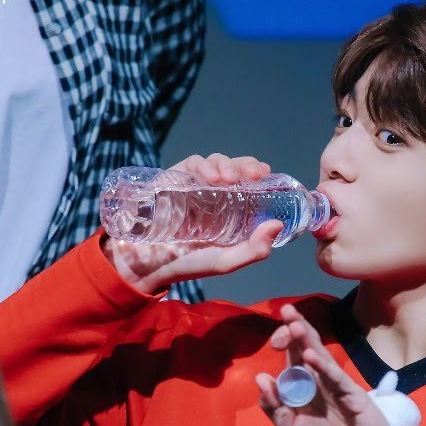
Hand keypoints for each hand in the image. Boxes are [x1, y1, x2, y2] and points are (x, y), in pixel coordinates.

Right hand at [102, 153, 284, 293]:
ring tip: (229, 179)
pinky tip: (210, 177)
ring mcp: (194, 184)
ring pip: (216, 161)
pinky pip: (192, 163)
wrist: (148, 264)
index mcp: (231, 208)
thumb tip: (277, 226)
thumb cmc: (188, 263)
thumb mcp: (226, 261)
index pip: (249, 182)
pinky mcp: (174, 178)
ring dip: (226, 165)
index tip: (266, 174)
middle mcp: (215, 193)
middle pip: (235, 167)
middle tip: (254, 174)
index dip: (258, 173)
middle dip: (247, 165)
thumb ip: (254, 250)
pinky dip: (203, 165)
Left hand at [254, 304, 394, 425]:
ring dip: (308, 339)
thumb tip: (261, 376)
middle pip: (307, 348)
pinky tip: (311, 355)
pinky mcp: (353, 395)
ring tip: (295, 324)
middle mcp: (320, 381)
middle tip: (286, 309)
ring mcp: (337, 385)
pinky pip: (336, 378)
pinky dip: (323, 367)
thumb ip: (274, 407)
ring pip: (321, 356)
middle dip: (297, 328)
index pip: (293, 358)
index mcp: (305, 387)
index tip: (274, 339)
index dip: (285, 343)